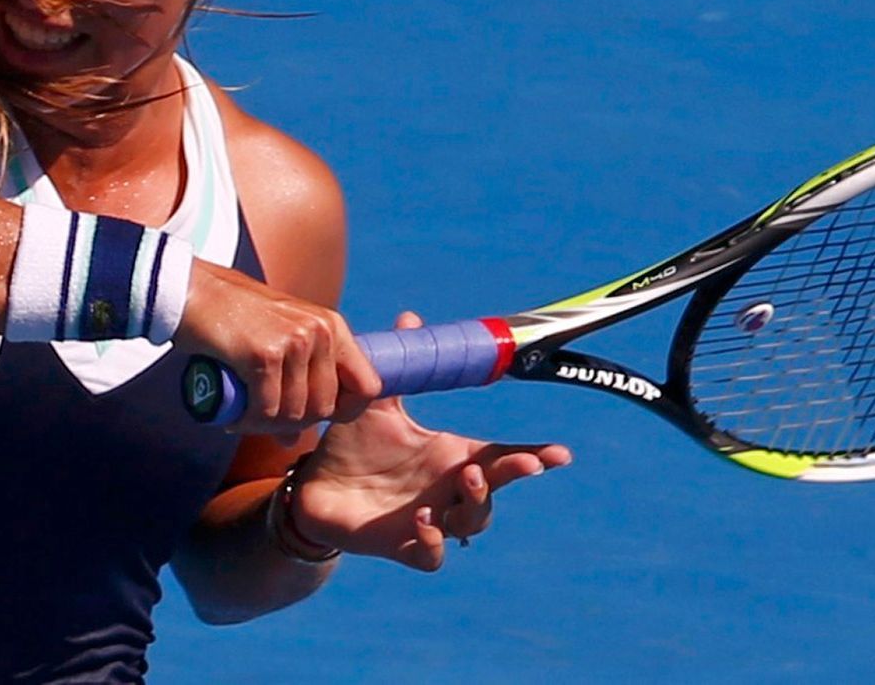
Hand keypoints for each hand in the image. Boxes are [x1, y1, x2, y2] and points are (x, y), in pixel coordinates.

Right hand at [176, 260, 381, 433]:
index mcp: (333, 327)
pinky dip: (249, 421)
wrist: (195, 291)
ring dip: (267, 426)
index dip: (347, 411)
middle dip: (295, 423)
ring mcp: (294, 342)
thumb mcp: (281, 338)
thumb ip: (295, 382)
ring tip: (246, 417)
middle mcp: (320, 333)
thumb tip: (292, 440)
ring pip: (295, 414)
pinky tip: (236, 417)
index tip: (316, 417)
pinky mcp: (264, 355)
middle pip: (325, 408)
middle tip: (265, 419)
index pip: (368, 386)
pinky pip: (267, 411)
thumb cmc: (236, 318)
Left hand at [290, 312, 571, 570]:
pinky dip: (434, 542)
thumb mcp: (378, 402)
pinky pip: (431, 556)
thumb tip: (410, 318)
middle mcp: (447, 489)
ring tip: (464, 481)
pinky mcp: (401, 543)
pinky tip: (424, 521)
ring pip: (472, 522)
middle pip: (495, 487)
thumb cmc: (354, 445)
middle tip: (522, 461)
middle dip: (513, 475)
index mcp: (450, 455)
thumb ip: (401, 367)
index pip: (501, 456)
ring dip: (476, 504)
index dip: (533, 455)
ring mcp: (429, 519)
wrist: (313, 484)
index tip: (560, 453)